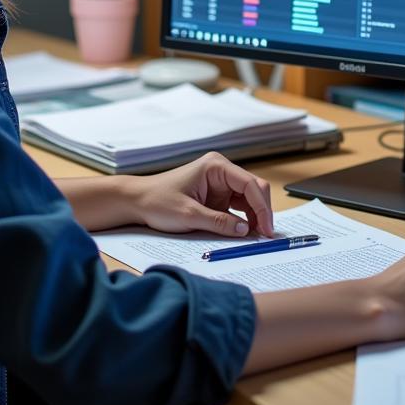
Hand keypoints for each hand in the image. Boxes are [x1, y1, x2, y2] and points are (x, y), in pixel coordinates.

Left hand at [129, 152, 273, 237]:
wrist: (137, 201)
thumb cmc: (158, 201)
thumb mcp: (188, 215)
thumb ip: (219, 223)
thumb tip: (245, 230)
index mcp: (216, 166)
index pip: (250, 184)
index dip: (262, 207)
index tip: (267, 228)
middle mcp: (221, 171)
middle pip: (253, 189)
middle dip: (261, 212)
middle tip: (265, 236)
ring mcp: (220, 184)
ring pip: (248, 199)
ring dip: (254, 217)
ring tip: (257, 237)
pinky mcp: (217, 196)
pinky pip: (237, 207)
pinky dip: (244, 220)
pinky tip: (246, 233)